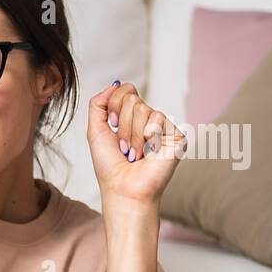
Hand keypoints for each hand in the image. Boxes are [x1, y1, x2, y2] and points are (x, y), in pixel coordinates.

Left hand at [87, 80, 187, 209]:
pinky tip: (150, 152)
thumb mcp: (95, 131)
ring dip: (132, 135)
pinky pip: (158, 118)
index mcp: (130, 118)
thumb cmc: (109, 166)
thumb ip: (98, 104)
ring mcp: (162, 127)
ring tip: (135, 153)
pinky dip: (148, 137)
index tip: (111, 125)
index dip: (114, 105)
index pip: (125, 90)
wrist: (124, 188)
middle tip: (124, 147)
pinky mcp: (176, 135)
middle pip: (132, 99)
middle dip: (122, 125)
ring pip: (144, 109)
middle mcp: (148, 120)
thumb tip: (115, 83)